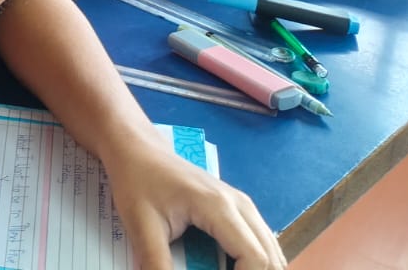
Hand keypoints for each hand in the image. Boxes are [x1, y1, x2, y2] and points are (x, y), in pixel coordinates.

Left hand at [103, 138, 283, 269]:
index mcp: (219, 208)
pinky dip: (250, 261)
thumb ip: (157, 264)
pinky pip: (259, 242)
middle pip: (270, 258)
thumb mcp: (141, 226)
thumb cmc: (137, 182)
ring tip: (218, 269)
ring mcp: (243, 205)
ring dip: (252, 268)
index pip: (255, 259)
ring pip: (269, 251)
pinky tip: (225, 267)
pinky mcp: (238, 208)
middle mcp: (241, 205)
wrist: (137, 149)